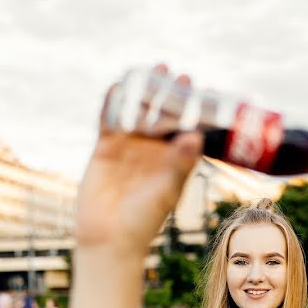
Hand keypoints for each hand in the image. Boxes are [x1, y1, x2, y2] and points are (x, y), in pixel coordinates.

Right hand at [75, 67, 202, 254]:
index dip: (191, 108)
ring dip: (142, 93)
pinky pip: (110, 121)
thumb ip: (180, 162)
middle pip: (160, 115)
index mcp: (174, 159)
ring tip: (150, 70)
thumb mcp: (167, 190)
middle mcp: (153, 151)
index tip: (201, 89)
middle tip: (174, 72)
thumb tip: (195, 135)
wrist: (110, 237)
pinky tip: (118, 86)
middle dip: (167, 94)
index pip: (184, 127)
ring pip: (136, 113)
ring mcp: (129, 148)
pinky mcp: (106, 149)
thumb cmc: (145, 219)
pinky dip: (113, 104)